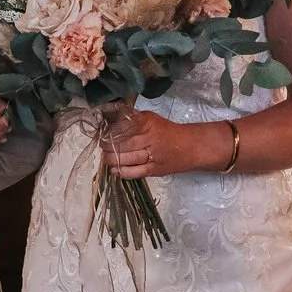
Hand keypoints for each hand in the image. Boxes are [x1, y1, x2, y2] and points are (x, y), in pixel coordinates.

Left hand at [102, 105, 216, 179]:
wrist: (191, 147)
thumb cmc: (168, 131)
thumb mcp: (152, 119)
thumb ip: (134, 120)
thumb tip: (111, 120)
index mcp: (149, 123)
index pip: (125, 126)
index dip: (111, 130)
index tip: (101, 131)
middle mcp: (150, 138)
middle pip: (125, 142)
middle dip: (109, 145)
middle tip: (101, 145)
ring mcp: (153, 156)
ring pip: (128, 158)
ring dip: (113, 158)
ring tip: (104, 157)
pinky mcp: (154, 170)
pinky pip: (136, 172)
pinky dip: (123, 172)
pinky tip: (114, 170)